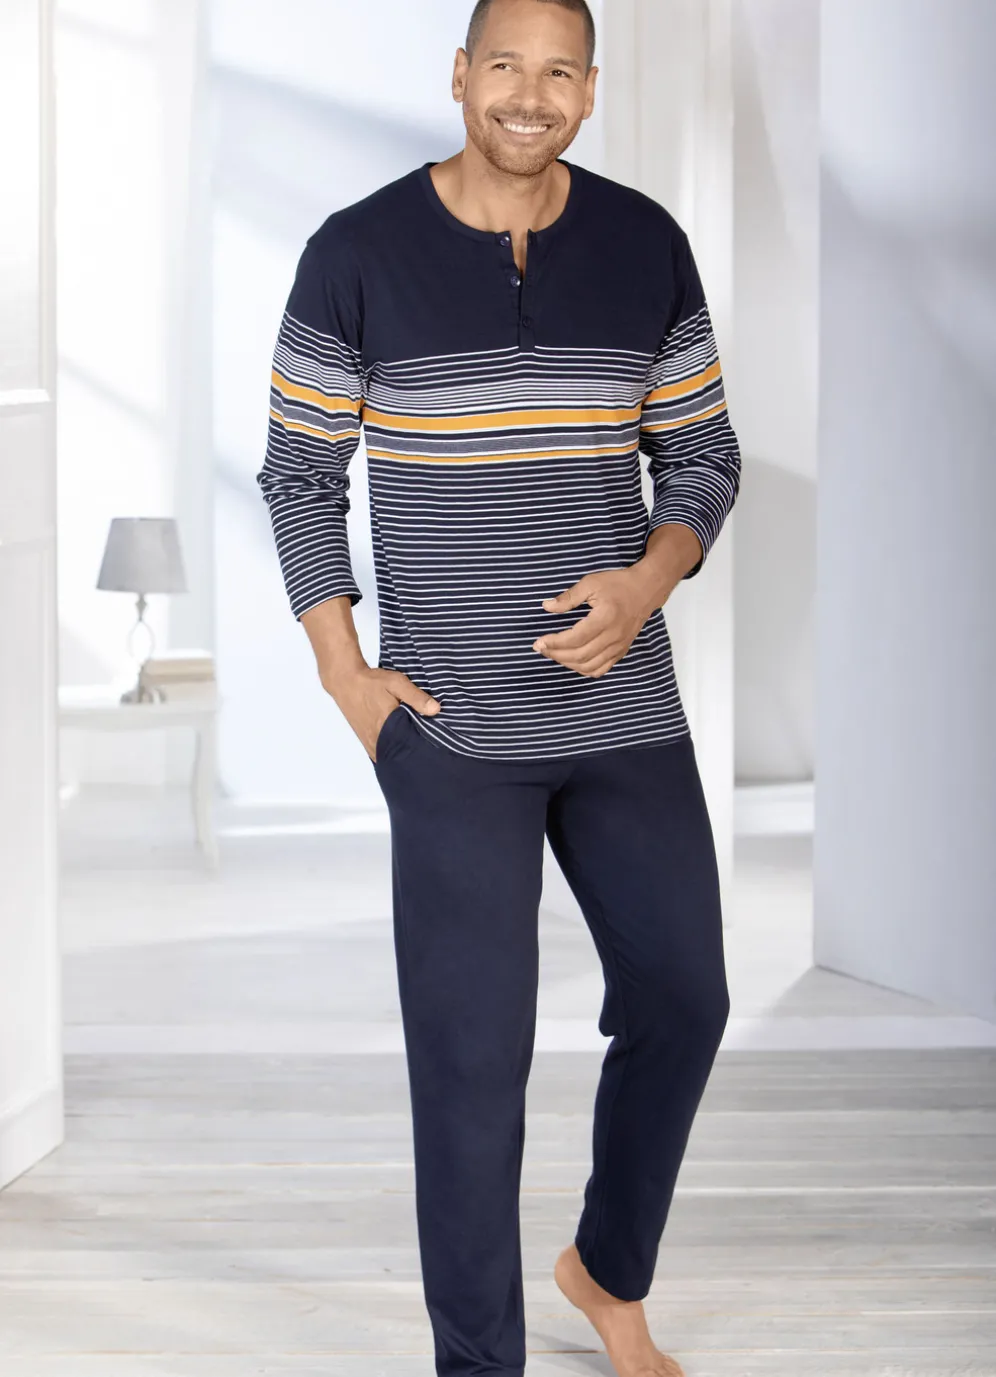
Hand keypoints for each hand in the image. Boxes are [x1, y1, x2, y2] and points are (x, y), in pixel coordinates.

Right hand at [321, 665, 440, 761]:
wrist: (345, 681)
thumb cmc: (371, 682)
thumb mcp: (397, 683)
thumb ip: (416, 697)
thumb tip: (436, 709)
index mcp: (386, 727)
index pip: (408, 747)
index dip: (421, 748)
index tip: (434, 748)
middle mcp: (376, 739)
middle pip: (399, 754)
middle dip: (413, 752)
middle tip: (427, 750)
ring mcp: (369, 742)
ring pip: (389, 755)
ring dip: (401, 752)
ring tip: (415, 748)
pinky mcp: (365, 740)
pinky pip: (381, 752)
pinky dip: (391, 750)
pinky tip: (400, 745)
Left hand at [531, 567, 663, 677]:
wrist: (646, 590)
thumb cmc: (618, 584)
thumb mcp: (591, 583)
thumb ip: (568, 597)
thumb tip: (546, 607)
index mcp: (604, 619)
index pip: (575, 639)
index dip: (555, 643)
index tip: (539, 642)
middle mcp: (612, 637)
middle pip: (580, 655)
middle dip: (556, 654)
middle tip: (541, 648)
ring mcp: (618, 647)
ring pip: (589, 666)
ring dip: (568, 664)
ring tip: (554, 654)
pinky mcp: (621, 651)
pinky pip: (601, 669)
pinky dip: (584, 670)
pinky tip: (572, 662)